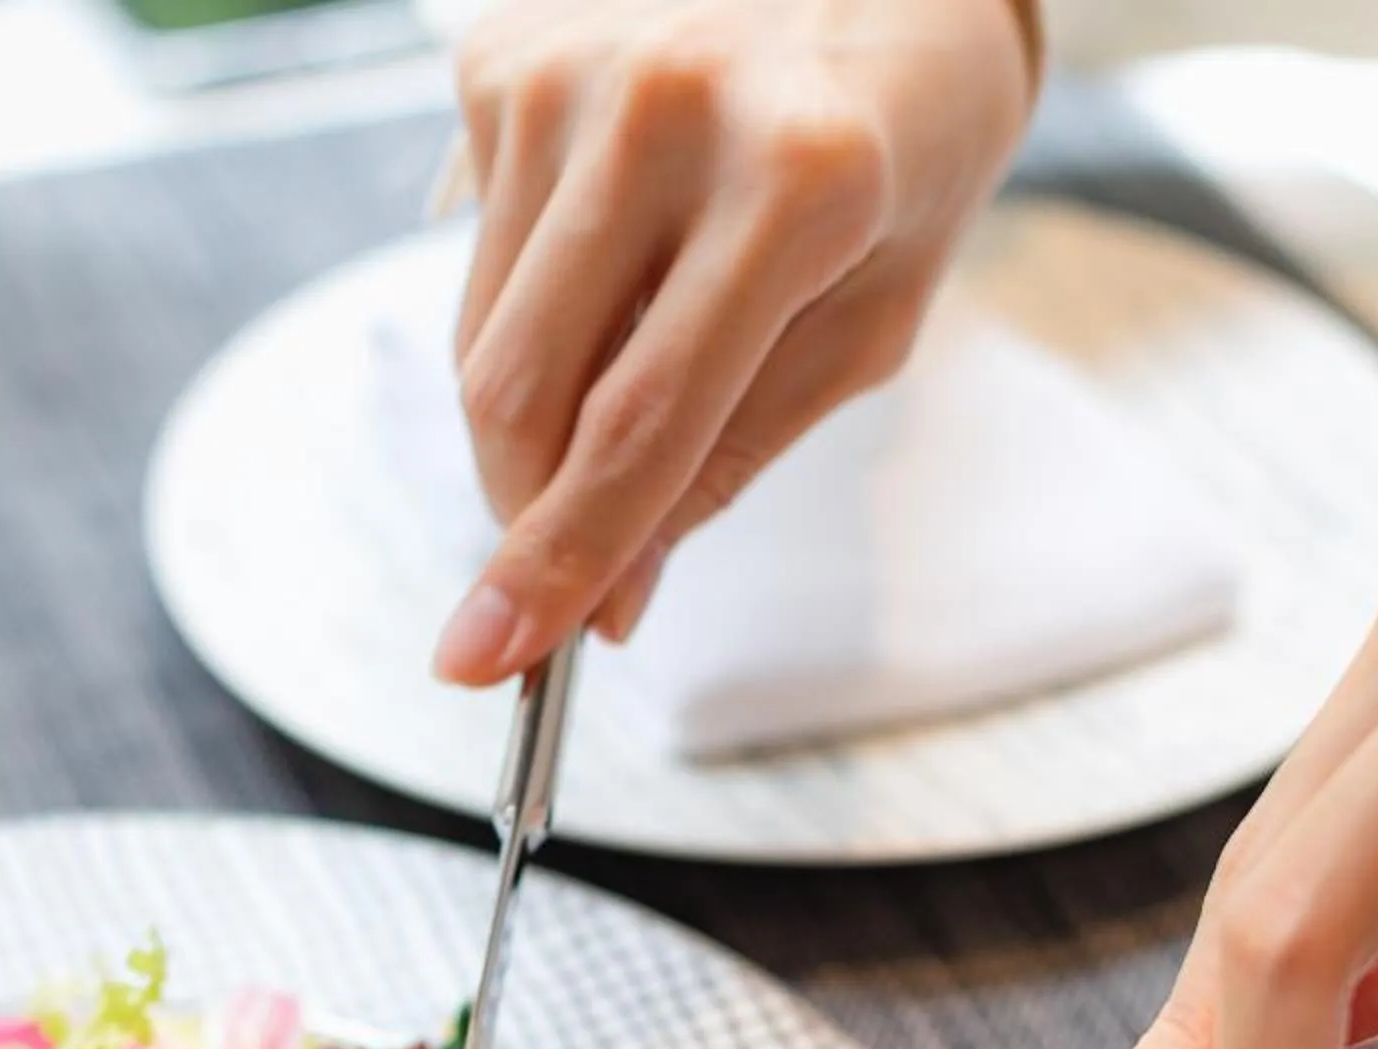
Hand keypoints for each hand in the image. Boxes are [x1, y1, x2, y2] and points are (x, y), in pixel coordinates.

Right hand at [431, 0, 1038, 684]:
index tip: (484, 659)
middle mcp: (668, 109)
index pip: (639, 427)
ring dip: (528, 409)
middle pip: (522, 390)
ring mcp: (568, 69)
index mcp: (800, 184)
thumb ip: (731, 455)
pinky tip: (617, 240)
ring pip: (480, 335)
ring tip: (636, 347)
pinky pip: (474, 248)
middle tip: (557, 565)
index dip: (557, 561)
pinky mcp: (501, 52)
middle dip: (523, 510)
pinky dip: (529, 297)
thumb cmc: (903, 140)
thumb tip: (609, 591)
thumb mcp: (871, 316)